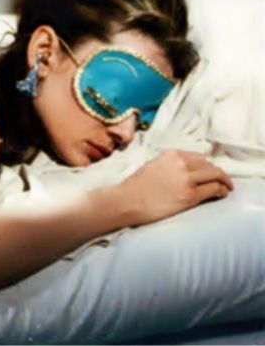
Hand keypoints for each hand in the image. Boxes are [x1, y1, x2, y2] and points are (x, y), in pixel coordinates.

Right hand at [114, 149, 233, 226]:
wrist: (127, 200)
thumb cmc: (136, 186)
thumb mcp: (153, 166)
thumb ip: (170, 165)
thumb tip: (185, 171)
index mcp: (171, 154)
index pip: (198, 157)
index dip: (207, 165)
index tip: (210, 172)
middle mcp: (180, 163)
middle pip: (209, 165)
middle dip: (218, 173)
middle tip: (223, 181)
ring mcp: (186, 179)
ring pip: (216, 175)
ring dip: (224, 181)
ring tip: (226, 188)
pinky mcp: (190, 195)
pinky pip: (213, 189)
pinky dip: (221, 191)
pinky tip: (221, 194)